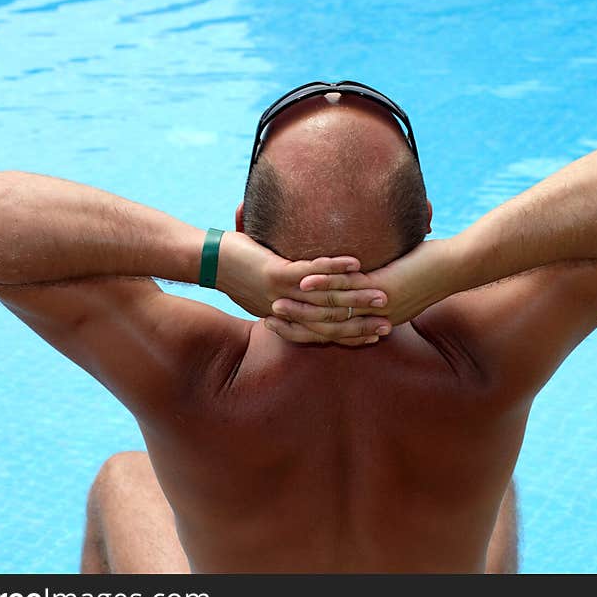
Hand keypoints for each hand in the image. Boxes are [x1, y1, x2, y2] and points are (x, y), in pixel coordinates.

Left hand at [216, 231, 393, 345]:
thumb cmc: (237, 270)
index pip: (325, 332)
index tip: (378, 334)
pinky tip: (355, 262)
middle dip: (362, 322)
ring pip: (326, 300)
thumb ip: (287, 289)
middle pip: (331, 322)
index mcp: (286, 317)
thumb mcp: (264, 288)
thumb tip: (306, 286)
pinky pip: (310, 273)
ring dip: (356, 296)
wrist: (207, 261)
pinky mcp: (275, 274)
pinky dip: (333, 268)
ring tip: (383, 293)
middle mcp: (286, 311)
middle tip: (390, 321)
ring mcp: (281, 294)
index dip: (352, 334)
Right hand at [268, 239, 455, 328]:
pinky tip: (301, 280)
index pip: (332, 332)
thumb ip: (375, 280)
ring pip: (332, 311)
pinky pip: (346, 290)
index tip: (278, 325)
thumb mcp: (396, 278)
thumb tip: (358, 272)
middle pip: (327, 327)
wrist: (456, 267)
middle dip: (296, 324)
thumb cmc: (429, 268)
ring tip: (275, 301)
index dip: (304, 330)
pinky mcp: (384, 290)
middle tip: (268, 317)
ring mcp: (377, 307)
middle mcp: (373, 320)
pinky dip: (321, 285)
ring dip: (302, 307)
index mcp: (373, 321)